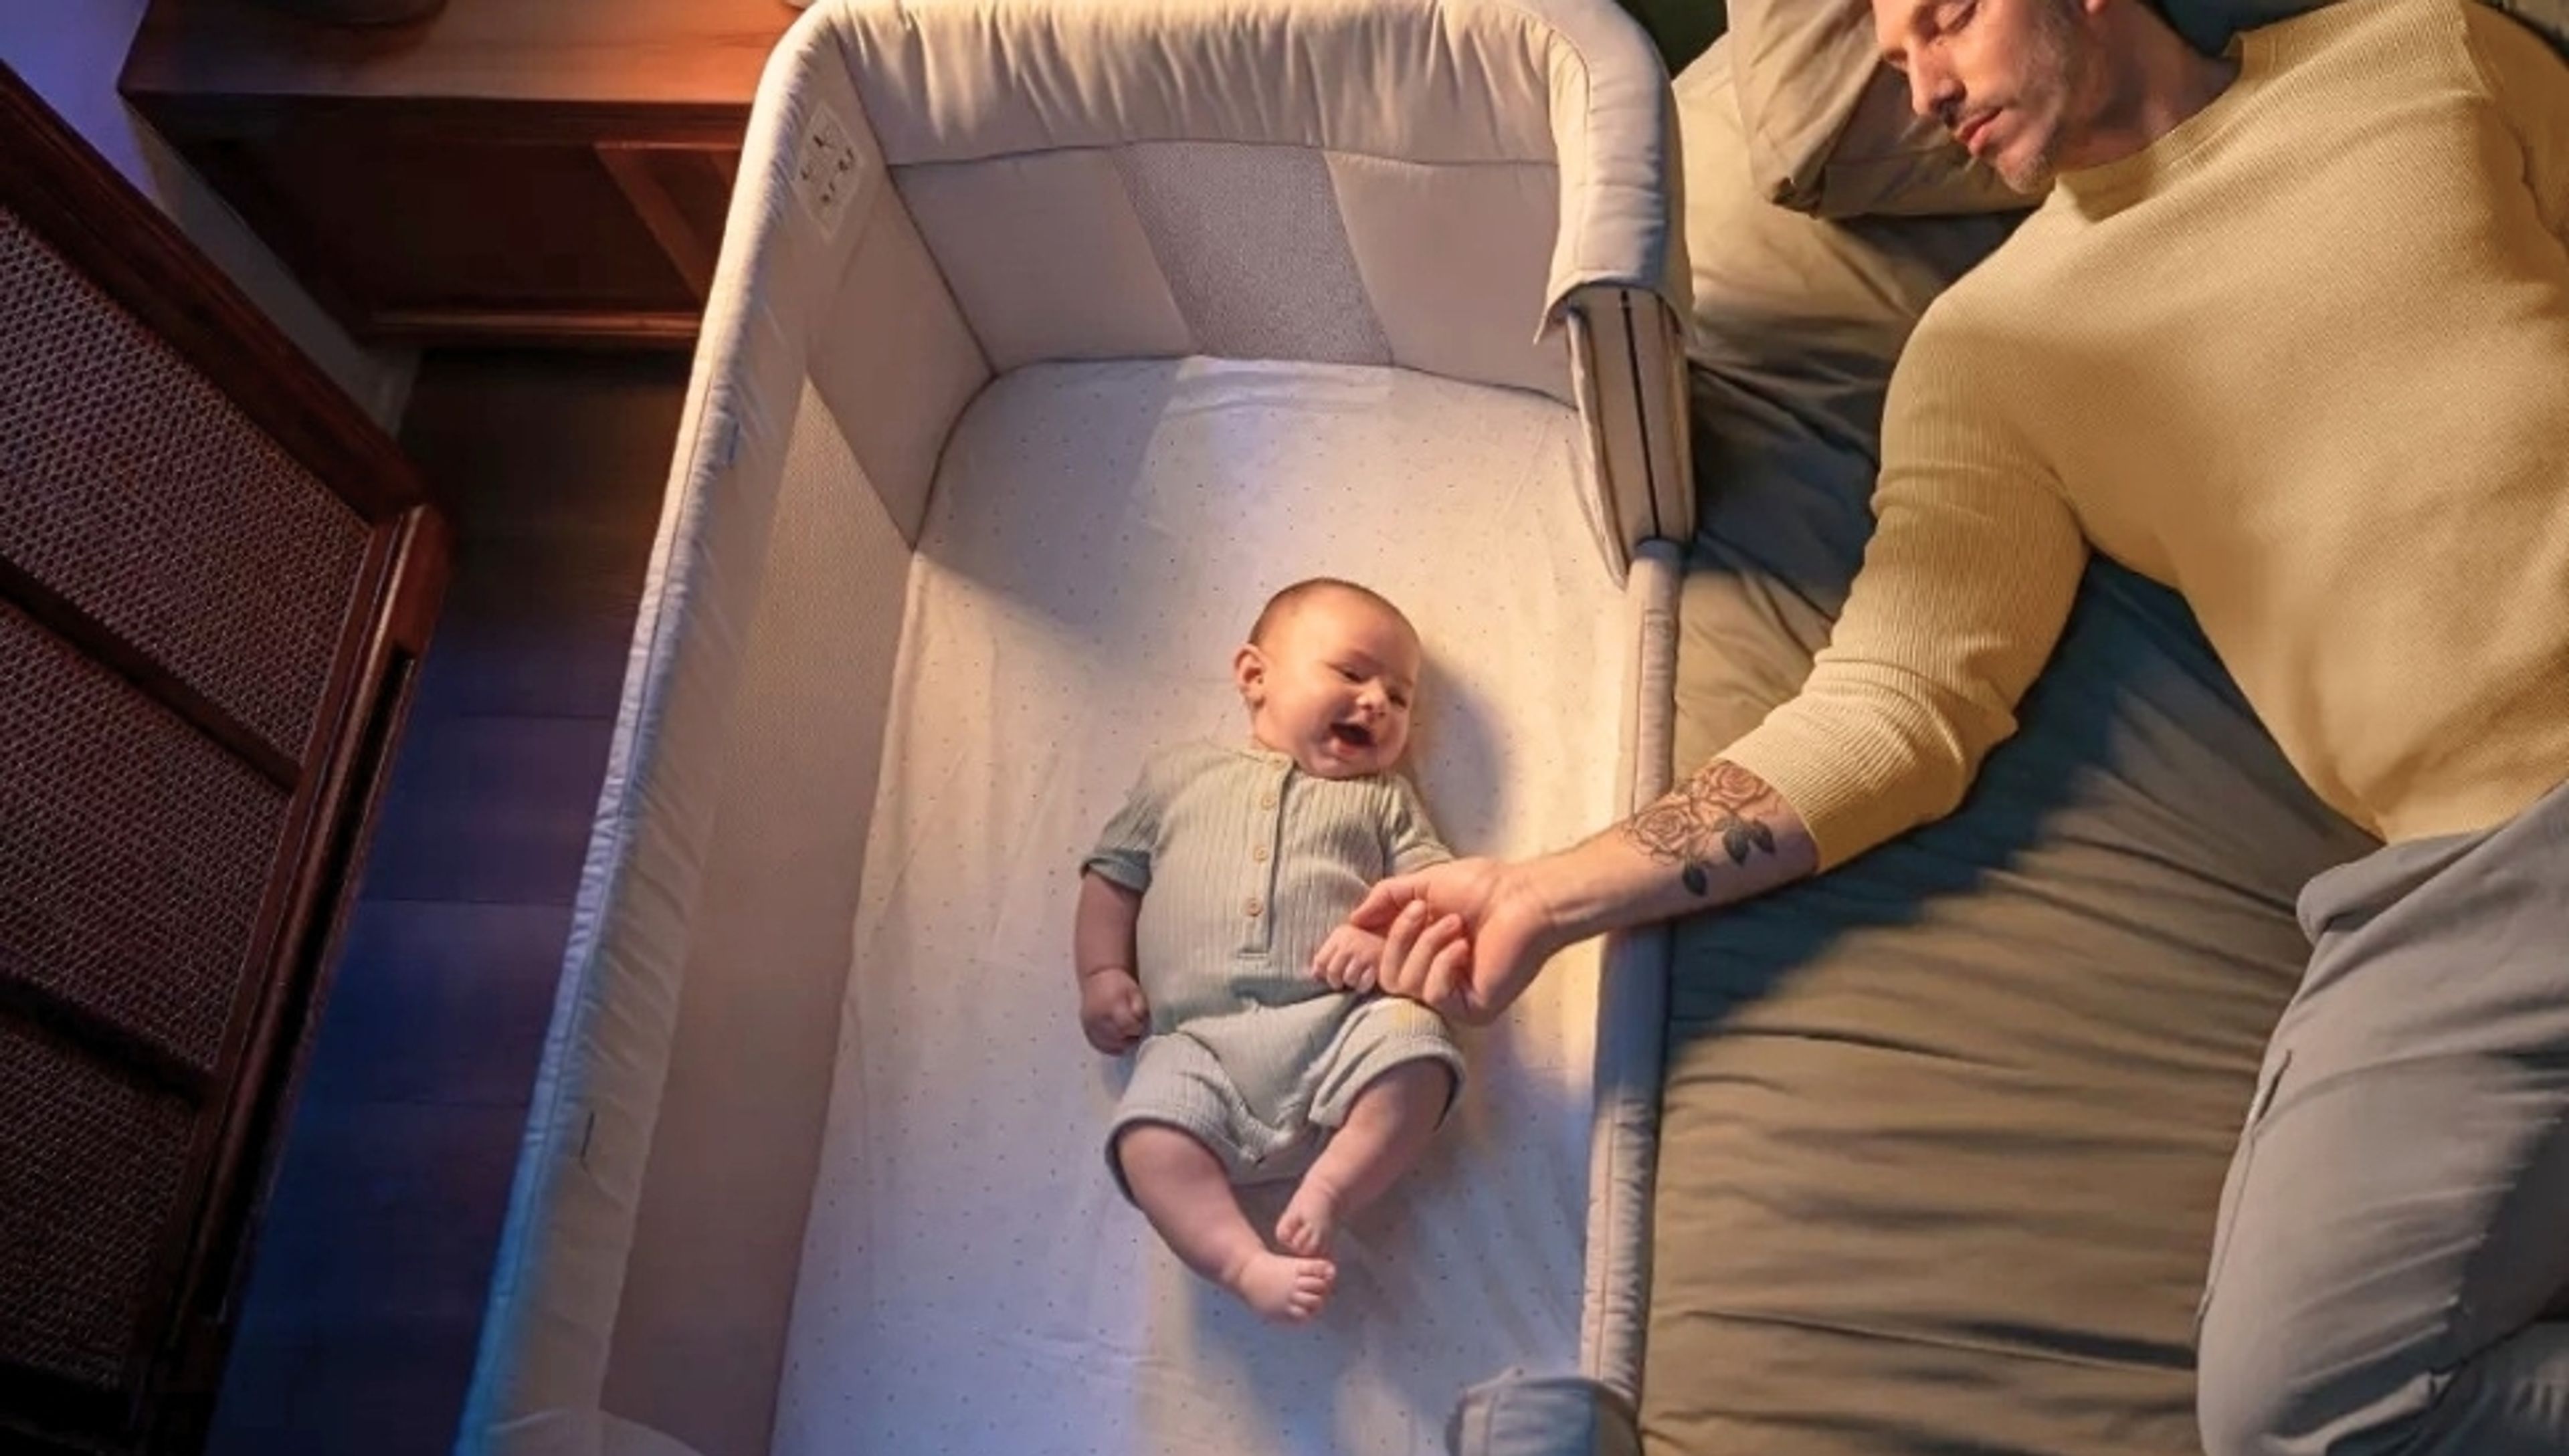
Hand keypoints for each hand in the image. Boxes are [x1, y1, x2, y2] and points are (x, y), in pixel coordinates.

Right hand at [1079, 968, 1148, 1053]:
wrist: (1097, 978)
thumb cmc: (1119, 983)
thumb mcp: (1134, 991)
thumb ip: (1140, 1008)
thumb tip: (1141, 1024)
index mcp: (1111, 1006)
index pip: (1128, 1027)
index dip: (1138, 1028)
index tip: (1141, 1024)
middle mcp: (1098, 1018)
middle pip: (1120, 1039)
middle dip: (1131, 1036)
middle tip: (1135, 1029)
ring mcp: (1090, 1026)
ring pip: (1110, 1045)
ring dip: (1122, 1043)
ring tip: (1127, 1033)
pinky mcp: (1087, 1031)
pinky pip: (1101, 1046)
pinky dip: (1111, 1046)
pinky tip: (1117, 1039)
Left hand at [1310, 923, 1387, 992]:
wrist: (1401, 947)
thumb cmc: (1370, 951)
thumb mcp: (1348, 946)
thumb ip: (1329, 957)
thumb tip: (1314, 974)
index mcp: (1340, 934)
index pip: (1319, 962)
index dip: (1323, 975)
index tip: (1333, 977)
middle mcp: (1350, 939)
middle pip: (1332, 973)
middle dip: (1338, 981)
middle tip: (1348, 979)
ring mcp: (1362, 950)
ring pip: (1347, 980)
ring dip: (1354, 983)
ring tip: (1362, 976)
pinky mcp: (1375, 962)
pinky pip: (1361, 984)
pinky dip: (1364, 985)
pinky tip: (1370, 978)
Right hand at [1348, 857, 1565, 1025]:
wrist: (1528, 899)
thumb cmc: (1485, 888)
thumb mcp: (1423, 885)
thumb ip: (1386, 899)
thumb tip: (1352, 920)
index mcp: (1422, 950)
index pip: (1378, 962)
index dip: (1364, 947)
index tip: (1354, 928)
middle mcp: (1434, 976)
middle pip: (1386, 977)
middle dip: (1399, 938)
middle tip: (1424, 910)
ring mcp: (1454, 996)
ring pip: (1408, 986)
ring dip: (1428, 946)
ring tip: (1456, 924)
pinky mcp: (1472, 1008)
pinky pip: (1435, 995)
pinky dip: (1443, 965)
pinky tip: (1464, 947)